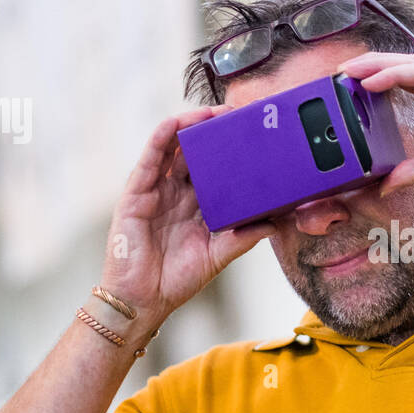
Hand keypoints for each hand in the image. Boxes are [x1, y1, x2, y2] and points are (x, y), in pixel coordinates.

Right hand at [98, 106, 275, 328]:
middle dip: (213, 132)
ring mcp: (155, 191)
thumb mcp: (219, 254)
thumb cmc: (178, 279)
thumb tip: (277, 223)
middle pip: (195, 153)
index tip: (252, 134)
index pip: (214, 169)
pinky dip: (161, 138)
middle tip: (236, 114)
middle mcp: (176, 193)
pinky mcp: (136, 194)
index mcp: (196, 205)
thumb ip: (244, 237)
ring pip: (172, 149)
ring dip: (189, 126)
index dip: (230, 151)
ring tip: (211, 111)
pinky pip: (149, 160)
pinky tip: (175, 122)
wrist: (143, 301)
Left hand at [335, 53, 413, 194]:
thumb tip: (387, 184)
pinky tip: (371, 79)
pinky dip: (394, 73)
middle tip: (342, 74)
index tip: (357, 91)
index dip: (383, 86)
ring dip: (376, 68)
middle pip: (405, 71)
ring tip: (348, 70)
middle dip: (372, 71)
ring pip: (409, 66)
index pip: (411, 86)